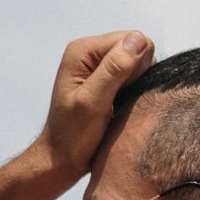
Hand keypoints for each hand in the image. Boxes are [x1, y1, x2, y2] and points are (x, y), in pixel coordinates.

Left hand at [37, 30, 155, 182]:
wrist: (61, 159)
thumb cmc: (72, 136)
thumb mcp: (93, 103)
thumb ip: (114, 69)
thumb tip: (138, 40)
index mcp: (83, 50)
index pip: (132, 39)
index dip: (136, 66)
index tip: (120, 93)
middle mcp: (90, 53)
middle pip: (137, 49)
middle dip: (137, 75)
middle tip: (119, 102)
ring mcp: (99, 66)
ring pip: (138, 64)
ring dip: (136, 85)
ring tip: (119, 106)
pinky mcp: (106, 81)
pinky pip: (133, 77)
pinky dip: (134, 92)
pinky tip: (121, 108)